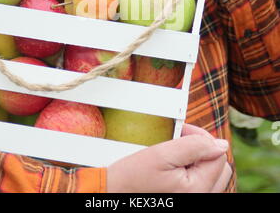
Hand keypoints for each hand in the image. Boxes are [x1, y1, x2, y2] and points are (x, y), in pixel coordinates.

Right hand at [107, 123, 231, 192]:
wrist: (112, 194)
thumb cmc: (131, 178)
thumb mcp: (161, 155)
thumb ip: (194, 147)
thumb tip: (220, 144)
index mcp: (197, 190)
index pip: (218, 155)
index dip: (201, 137)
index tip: (181, 131)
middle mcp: (200, 199)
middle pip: (219, 167)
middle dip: (202, 149)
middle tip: (178, 140)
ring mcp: (194, 201)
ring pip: (212, 176)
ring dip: (198, 160)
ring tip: (175, 154)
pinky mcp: (186, 200)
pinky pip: (202, 185)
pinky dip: (193, 172)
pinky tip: (175, 167)